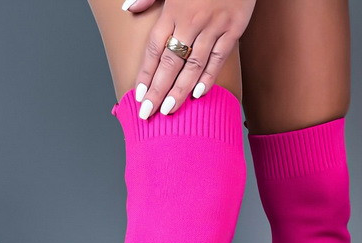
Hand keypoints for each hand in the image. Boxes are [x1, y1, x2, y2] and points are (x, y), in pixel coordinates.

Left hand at [122, 0, 254, 118]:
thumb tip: (128, 8)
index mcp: (173, 9)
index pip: (154, 47)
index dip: (146, 73)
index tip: (139, 94)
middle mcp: (191, 20)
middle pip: (170, 62)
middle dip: (158, 89)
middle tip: (148, 113)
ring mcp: (213, 26)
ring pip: (193, 65)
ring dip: (180, 90)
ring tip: (169, 110)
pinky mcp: (233, 29)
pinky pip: (218, 58)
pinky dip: (209, 77)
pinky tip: (198, 94)